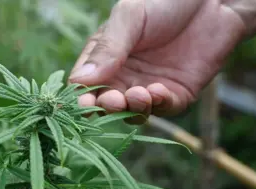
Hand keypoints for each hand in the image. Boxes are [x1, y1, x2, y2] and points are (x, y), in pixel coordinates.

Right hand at [69, 0, 246, 120]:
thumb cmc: (165, 1)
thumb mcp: (129, 17)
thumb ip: (107, 48)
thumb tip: (79, 80)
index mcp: (105, 57)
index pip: (85, 84)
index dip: (83, 96)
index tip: (84, 103)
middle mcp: (124, 76)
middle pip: (107, 103)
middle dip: (108, 106)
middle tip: (112, 100)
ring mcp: (149, 86)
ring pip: (133, 112)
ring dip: (132, 109)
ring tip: (138, 95)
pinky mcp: (176, 94)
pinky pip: (163, 108)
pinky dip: (158, 105)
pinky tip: (157, 91)